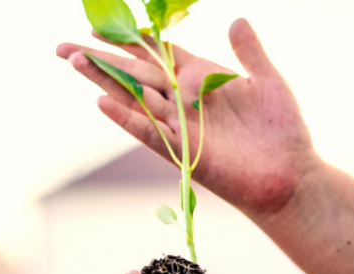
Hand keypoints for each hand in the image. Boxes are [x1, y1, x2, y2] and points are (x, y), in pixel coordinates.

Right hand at [57, 19, 321, 216]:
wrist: (290, 175)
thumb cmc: (282, 130)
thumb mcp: (268, 81)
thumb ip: (250, 52)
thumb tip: (236, 19)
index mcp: (201, 79)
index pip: (157, 54)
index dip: (130, 40)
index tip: (103, 26)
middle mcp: (182, 100)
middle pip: (134, 72)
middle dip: (100, 57)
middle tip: (63, 44)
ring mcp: (179, 125)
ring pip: (132, 97)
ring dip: (103, 79)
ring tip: (74, 60)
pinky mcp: (181, 150)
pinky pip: (148, 131)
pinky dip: (126, 117)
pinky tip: (101, 101)